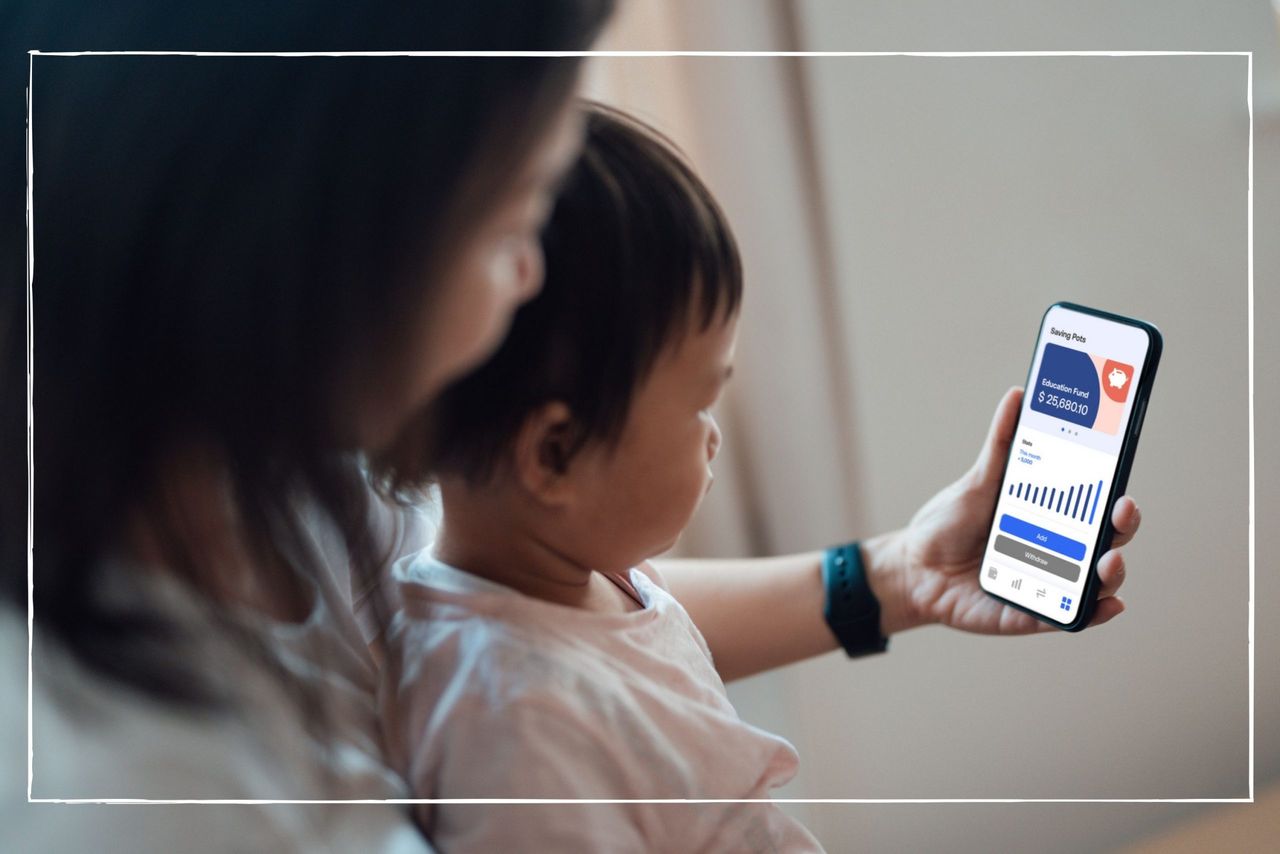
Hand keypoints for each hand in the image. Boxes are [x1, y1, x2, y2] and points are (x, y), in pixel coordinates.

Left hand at [867, 387, 1140, 634]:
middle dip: (1122, 528)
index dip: (1117, 498)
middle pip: (1106, 542)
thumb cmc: (949, 523)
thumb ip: (1000, 444)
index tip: (1122, 482)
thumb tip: (1018, 394)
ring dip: (1112, 574)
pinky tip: (1106, 605)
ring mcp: (1047, 584)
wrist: (913, 567)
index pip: (1097, 507)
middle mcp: (1058, 552)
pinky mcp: (1029, 614)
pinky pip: (1066, 619)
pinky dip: (1091, 614)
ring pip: (1094, 583)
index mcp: (1050, 518)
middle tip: (1121, 511)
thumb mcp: (977, 482)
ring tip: (1109, 561)